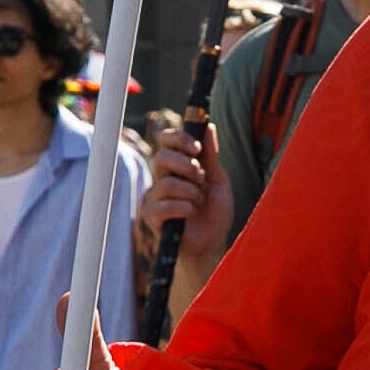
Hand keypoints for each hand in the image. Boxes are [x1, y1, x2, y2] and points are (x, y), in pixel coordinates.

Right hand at [137, 121, 212, 258]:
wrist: (212, 243)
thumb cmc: (214, 212)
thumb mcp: (217, 180)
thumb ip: (211, 155)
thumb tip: (208, 126)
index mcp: (176, 166)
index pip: (166, 140)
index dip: (178, 138)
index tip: (196, 148)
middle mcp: (161, 177)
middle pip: (163, 157)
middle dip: (187, 167)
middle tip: (201, 180)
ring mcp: (154, 196)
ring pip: (167, 182)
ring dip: (191, 193)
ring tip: (198, 203)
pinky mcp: (151, 215)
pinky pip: (166, 204)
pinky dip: (185, 208)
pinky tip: (190, 215)